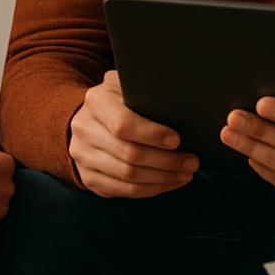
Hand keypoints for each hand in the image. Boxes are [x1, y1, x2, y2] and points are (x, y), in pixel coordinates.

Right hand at [69, 70, 198, 197]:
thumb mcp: (130, 85)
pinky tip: (169, 183)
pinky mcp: (88, 177)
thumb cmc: (122, 98)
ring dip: (162, 178)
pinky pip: (123, 190)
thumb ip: (148, 91)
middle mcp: (84, 129)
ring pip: (127, 176)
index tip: (177, 140)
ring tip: (185, 174)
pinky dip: (150, 189)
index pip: (124, 125)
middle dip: (166, 161)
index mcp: (96, 101)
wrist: (91, 116)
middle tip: (191, 162)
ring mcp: (83, 156)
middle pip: (129, 154)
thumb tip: (182, 104)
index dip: (153, 135)